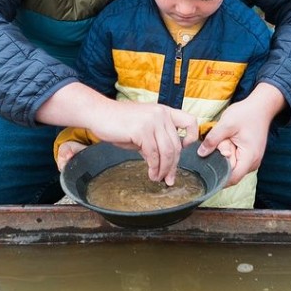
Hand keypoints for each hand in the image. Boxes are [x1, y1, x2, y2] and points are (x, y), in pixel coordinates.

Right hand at [37, 83, 197, 184]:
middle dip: (173, 165)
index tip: (185, 149)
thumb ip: (155, 142)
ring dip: (164, 169)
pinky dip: (154, 167)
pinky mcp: (141, 130)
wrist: (99, 113)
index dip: (192, 137)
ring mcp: (152, 121)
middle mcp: (161, 114)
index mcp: (164, 111)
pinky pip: (153, 154)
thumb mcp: (142, 131)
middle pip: (176, 145)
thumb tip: (162, 163)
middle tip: (169, 179)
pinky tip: (150, 173)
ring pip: (167, 151)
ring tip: (158, 178)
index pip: (190, 121)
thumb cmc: (118, 122)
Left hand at [198, 84, 286, 185]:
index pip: (232, 179)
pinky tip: (226, 143)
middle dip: (220, 165)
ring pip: (233, 168)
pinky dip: (228, 155)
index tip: (204, 171)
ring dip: (224, 159)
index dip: (217, 178)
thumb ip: (212, 139)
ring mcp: (252, 160)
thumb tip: (200, 154)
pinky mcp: (249, 156)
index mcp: (249, 158)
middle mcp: (253, 163)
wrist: (261, 107)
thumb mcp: (226, 124)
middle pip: (231, 174)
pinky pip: (236, 161)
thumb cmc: (246, 114)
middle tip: (215, 149)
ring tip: (222, 143)